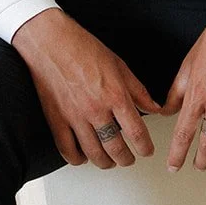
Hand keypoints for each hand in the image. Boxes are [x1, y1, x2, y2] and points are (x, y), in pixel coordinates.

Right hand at [12, 8, 158, 168]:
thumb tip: (153, 107)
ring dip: (105, 162)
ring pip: (93, 154)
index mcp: (115, 95)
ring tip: (110, 161)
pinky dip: (77, 159)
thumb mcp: (119, 65)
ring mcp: (75, 118)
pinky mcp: (56, 120)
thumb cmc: (83, 48)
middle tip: (130, 159)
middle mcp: (96, 110)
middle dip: (127, 158)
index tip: (147, 150)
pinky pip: (67, 150)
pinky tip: (83, 157)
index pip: (136, 132)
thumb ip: (137, 90)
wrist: (51, 42)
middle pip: (116, 148)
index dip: (145, 146)